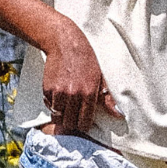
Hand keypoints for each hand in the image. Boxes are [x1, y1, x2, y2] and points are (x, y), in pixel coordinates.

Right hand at [40, 20, 120, 138]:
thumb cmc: (87, 59)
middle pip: (70, 123)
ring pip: (58, 116)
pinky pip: (49, 105)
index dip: (84, 125)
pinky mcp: (47, 88)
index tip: (83, 122)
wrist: (66, 42)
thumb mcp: (101, 77)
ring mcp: (59, 92)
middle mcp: (74, 95)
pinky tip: (59, 95)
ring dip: (61, 114)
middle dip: (72, 122)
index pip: (84, 123)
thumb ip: (108, 98)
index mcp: (90, 93)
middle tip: (73, 116)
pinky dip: (52, 103)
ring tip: (66, 106)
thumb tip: (118, 115)